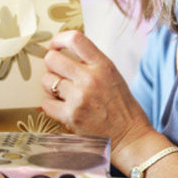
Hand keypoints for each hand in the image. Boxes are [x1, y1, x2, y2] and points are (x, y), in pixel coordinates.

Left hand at [40, 30, 152, 155]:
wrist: (131, 138)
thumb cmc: (122, 107)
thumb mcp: (112, 76)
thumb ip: (91, 63)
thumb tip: (63, 52)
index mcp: (103, 65)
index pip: (75, 39)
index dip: (59, 40)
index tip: (55, 46)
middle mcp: (90, 78)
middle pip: (52, 59)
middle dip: (52, 66)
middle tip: (59, 74)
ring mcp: (79, 97)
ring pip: (46, 81)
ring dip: (52, 87)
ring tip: (65, 94)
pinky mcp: (71, 116)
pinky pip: (46, 104)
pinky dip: (52, 107)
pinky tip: (64, 109)